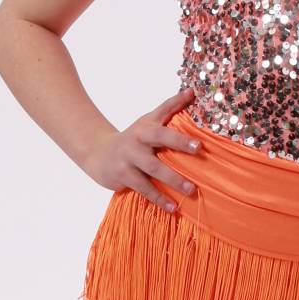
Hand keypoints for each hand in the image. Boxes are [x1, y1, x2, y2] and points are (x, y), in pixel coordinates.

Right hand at [83, 87, 201, 211]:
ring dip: (172, 180)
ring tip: (191, 190)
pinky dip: (159, 199)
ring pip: (152, 170)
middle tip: (199, 151)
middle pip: (159, 140)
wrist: (99, 153)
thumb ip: (170, 107)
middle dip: (179, 146)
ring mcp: (129, 159)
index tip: (199, 137)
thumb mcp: (149, 120)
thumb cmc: (134, 137)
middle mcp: (137, 140)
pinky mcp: (123, 177)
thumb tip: (192, 91)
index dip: (180, 125)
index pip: (165, 121)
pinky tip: (174, 208)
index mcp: (146, 126)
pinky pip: (144, 189)